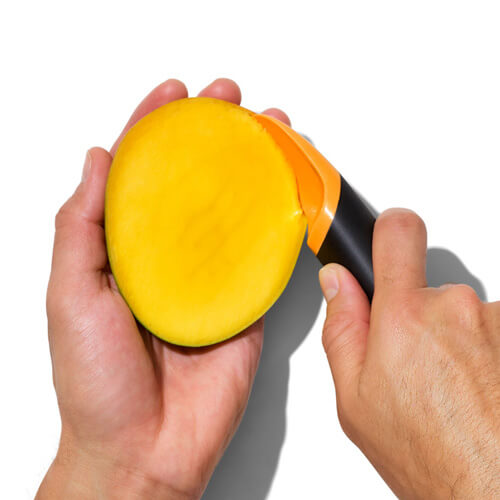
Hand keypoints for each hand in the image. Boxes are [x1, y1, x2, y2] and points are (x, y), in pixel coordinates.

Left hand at [37, 78, 290, 499]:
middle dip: (213, 134)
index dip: (156, 127)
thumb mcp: (69, 295)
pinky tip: (289, 189)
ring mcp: (211, 278)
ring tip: (272, 131)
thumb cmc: (97, 383)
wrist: (145, 451)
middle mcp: (170, 256)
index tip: (175, 94)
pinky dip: (278, 220)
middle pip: (194, 181)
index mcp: (125, 249)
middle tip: (232, 100)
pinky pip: (264, 256)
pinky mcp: (244, 304)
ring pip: (234, 210)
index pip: (141, 173)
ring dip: (253, 168)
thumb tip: (98, 159)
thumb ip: (81, 226)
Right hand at [319, 208, 499, 498]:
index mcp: (403, 316)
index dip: (388, 228)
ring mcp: (495, 322)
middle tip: (414, 362)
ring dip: (454, 341)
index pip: (397, 232)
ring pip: (461, 314)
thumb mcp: (354, 397)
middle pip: (426, 286)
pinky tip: (477, 392)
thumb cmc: (426, 453)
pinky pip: (491, 332)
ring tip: (450, 388)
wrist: (489, 489)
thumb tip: (338, 283)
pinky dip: (483, 356)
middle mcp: (455, 308)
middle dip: (416, 316)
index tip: (385, 233)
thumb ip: (341, 327)